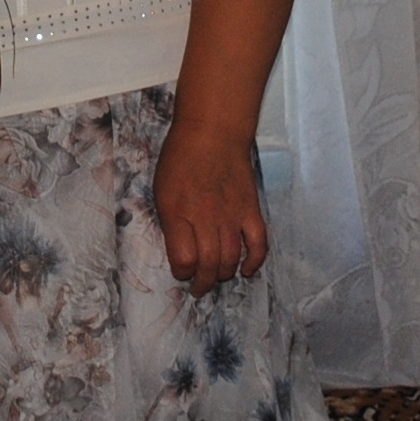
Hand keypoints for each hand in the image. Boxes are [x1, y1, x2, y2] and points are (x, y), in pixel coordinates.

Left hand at [151, 122, 267, 296]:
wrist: (213, 132)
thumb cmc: (180, 158)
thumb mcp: (161, 189)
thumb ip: (169, 221)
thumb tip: (179, 249)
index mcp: (177, 212)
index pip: (183, 260)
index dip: (181, 272)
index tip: (180, 271)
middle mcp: (205, 218)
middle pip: (208, 265)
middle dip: (202, 283)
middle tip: (199, 288)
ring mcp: (231, 215)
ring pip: (231, 259)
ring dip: (223, 274)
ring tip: (216, 277)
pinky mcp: (251, 210)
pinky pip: (258, 244)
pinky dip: (255, 262)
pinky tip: (247, 270)